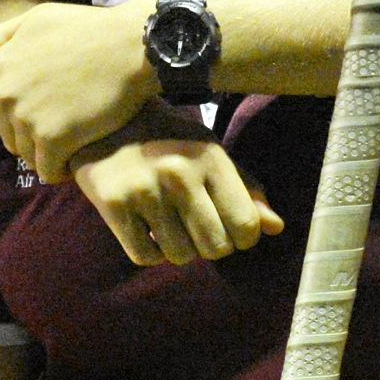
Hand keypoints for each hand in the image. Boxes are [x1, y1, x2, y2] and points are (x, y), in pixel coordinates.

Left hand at [0, 1, 156, 180]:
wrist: (131, 45)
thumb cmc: (89, 29)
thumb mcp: (35, 20)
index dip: (22, 118)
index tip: (50, 113)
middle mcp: (4, 93)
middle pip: (9, 137)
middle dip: (32, 138)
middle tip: (66, 126)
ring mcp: (26, 117)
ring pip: (27, 155)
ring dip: (47, 155)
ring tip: (74, 140)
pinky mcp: (52, 139)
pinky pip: (47, 170)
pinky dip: (61, 170)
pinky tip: (78, 156)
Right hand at [72, 106, 282, 265]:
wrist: (104, 122)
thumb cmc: (168, 140)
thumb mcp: (210, 153)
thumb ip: (245, 188)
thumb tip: (275, 227)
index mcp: (210, 159)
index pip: (245, 226)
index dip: (243, 237)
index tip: (230, 227)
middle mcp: (179, 174)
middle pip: (215, 248)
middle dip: (211, 244)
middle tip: (197, 226)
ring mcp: (144, 191)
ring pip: (180, 256)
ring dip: (178, 248)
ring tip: (169, 222)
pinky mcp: (113, 205)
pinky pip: (146, 257)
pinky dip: (150, 251)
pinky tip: (146, 226)